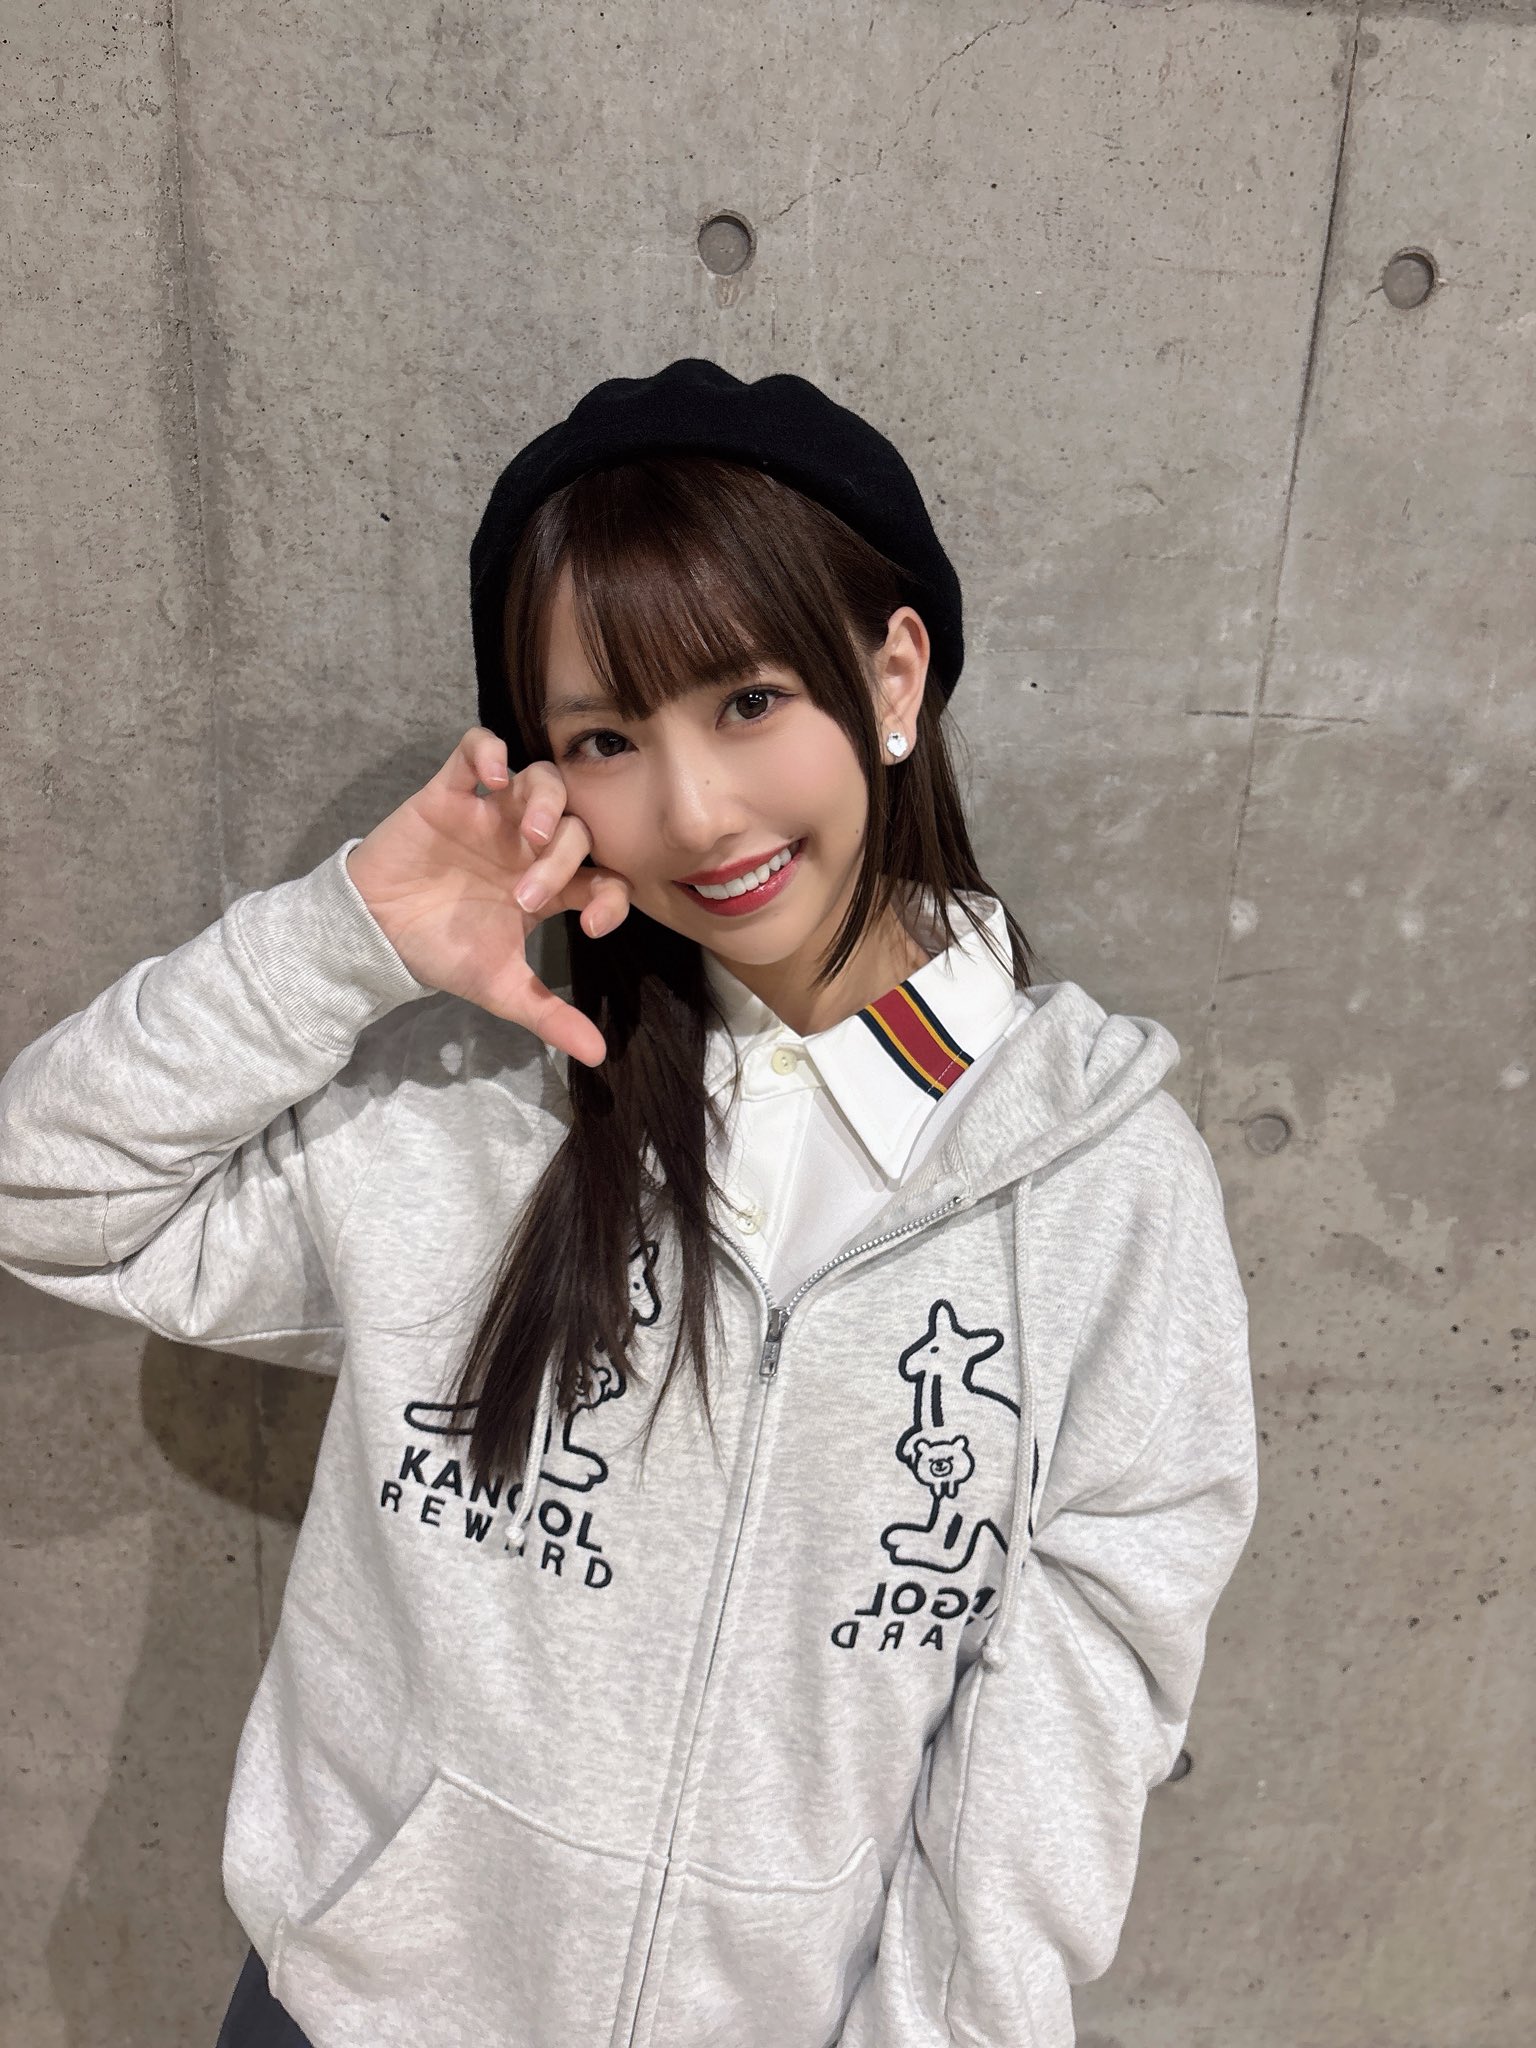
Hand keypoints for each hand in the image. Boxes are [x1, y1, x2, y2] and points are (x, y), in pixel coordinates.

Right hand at [344, 726, 628, 1065]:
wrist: (374, 934)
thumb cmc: (441, 953)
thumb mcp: (501, 988)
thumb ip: (550, 1016)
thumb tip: (598, 1056)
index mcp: (551, 885)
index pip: (604, 876)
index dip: (611, 895)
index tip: (590, 925)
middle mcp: (528, 844)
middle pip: (578, 826)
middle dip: (565, 856)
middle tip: (532, 892)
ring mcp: (492, 814)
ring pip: (542, 780)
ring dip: (547, 801)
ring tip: (528, 833)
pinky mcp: (450, 793)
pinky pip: (477, 748)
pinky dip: (491, 752)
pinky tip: (493, 779)